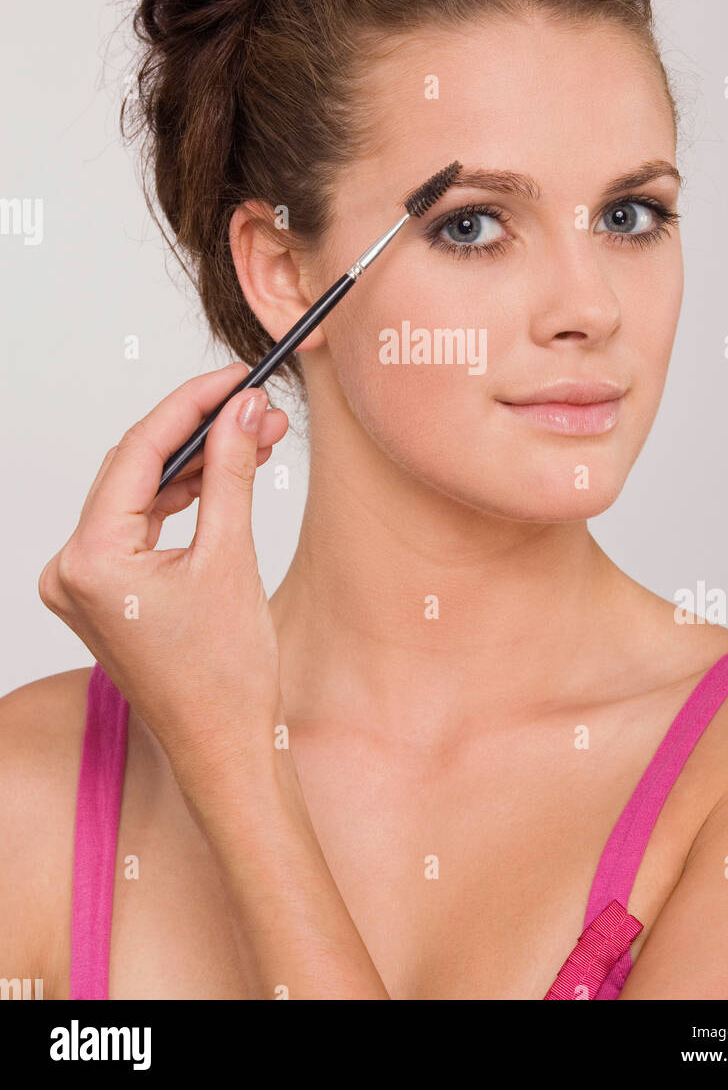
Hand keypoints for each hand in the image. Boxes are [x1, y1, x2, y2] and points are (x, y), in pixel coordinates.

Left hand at [38, 362, 290, 782]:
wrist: (224, 748)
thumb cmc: (225, 676)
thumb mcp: (231, 557)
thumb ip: (232, 472)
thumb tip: (243, 409)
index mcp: (88, 560)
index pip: (140, 452)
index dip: (193, 404)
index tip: (237, 377)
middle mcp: (69, 569)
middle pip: (136, 470)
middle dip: (202, 433)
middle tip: (258, 408)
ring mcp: (81, 583)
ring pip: (139, 495)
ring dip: (196, 466)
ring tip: (257, 439)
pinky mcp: (102, 593)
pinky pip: (139, 526)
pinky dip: (182, 501)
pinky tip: (225, 477)